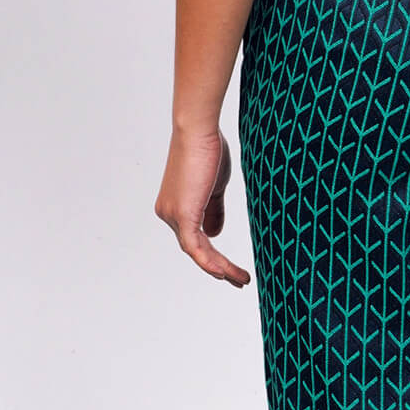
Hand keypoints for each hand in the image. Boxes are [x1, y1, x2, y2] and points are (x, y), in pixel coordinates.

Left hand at [154, 119, 251, 286]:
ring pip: (197, 252)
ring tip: (240, 279)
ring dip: (220, 267)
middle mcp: (168, 213)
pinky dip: (210, 262)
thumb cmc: (207, 148)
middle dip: (218, 266)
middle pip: (195, 249)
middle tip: (238, 279)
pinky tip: (224, 273)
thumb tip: (215, 233)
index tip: (231, 267)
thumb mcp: (214, 186)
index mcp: (175, 206)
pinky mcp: (181, 215)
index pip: (194, 237)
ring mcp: (172, 215)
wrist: (198, 130)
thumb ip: (214, 210)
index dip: (213, 254)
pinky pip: (195, 247)